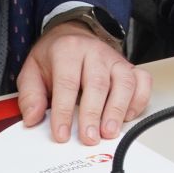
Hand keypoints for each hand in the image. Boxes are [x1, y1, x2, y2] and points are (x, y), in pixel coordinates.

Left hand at [17, 21, 151, 143]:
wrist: (74, 34)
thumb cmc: (55, 56)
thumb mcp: (32, 70)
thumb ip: (30, 95)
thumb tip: (33, 118)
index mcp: (68, 50)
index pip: (67, 83)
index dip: (64, 111)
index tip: (61, 133)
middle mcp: (95, 52)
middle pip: (98, 83)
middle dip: (93, 114)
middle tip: (89, 137)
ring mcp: (115, 59)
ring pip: (124, 83)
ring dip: (118, 110)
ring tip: (109, 131)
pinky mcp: (129, 67)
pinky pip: (142, 82)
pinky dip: (138, 100)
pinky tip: (127, 116)